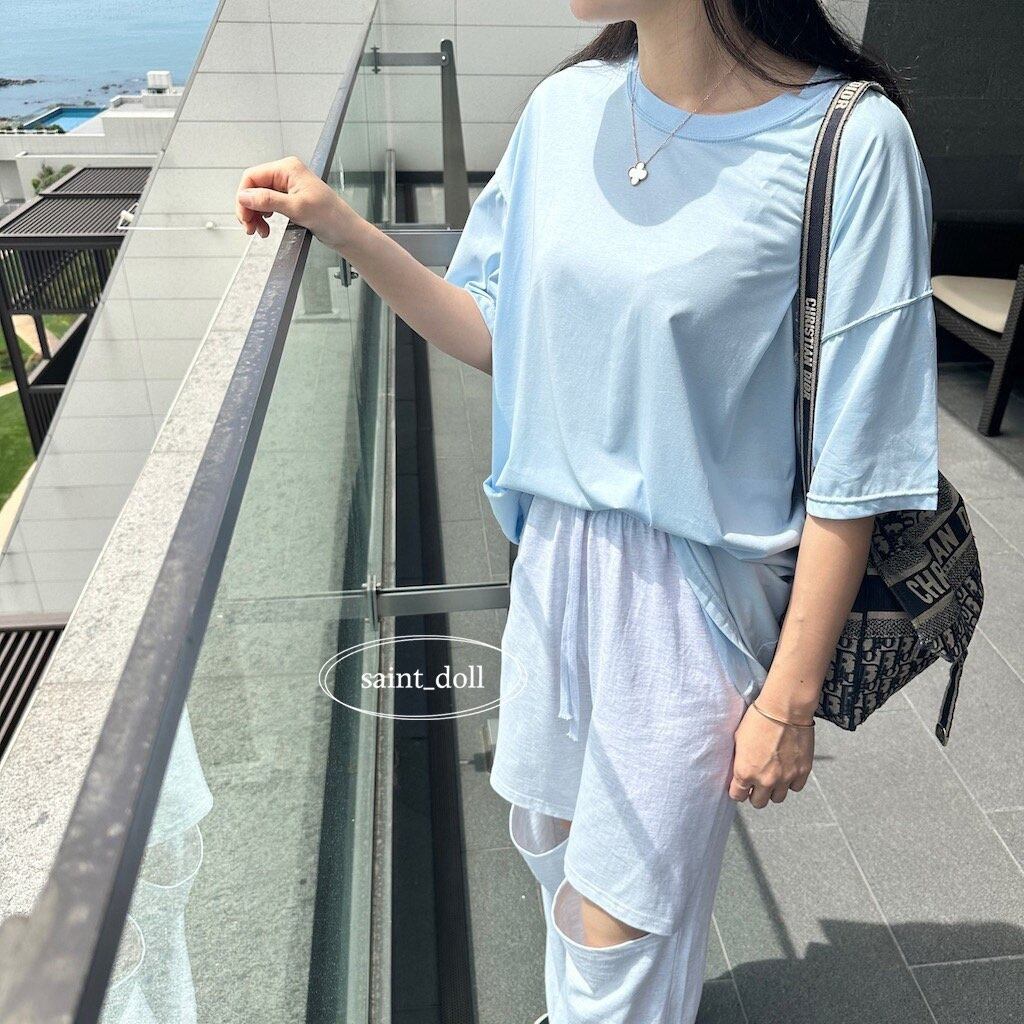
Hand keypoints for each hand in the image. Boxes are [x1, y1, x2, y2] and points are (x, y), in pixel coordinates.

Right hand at [235, 155, 357, 248]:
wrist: (347, 232)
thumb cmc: (332, 217)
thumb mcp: (297, 208)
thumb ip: (268, 200)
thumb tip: (244, 196)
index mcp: (287, 169)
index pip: (252, 177)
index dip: (244, 197)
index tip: (244, 217)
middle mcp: (286, 175)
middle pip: (254, 188)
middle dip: (249, 209)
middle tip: (250, 228)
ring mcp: (288, 188)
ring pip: (259, 199)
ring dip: (255, 216)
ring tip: (260, 231)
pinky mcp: (290, 200)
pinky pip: (268, 206)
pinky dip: (264, 218)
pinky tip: (266, 228)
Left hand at [728, 698, 813, 808]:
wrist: (784, 709)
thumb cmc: (758, 719)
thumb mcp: (738, 739)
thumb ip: (739, 761)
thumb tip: (739, 771)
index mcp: (745, 772)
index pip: (737, 796)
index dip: (738, 791)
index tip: (740, 786)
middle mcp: (765, 779)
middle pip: (758, 802)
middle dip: (755, 794)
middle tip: (756, 783)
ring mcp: (785, 778)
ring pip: (777, 798)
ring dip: (773, 790)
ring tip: (772, 776)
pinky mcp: (802, 772)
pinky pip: (795, 787)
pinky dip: (791, 782)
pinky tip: (787, 770)